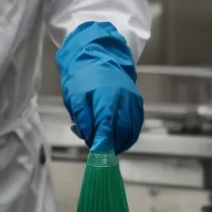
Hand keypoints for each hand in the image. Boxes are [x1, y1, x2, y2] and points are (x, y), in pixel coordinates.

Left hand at [56, 21, 142, 153]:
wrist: (98, 54)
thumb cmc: (82, 77)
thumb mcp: (74, 97)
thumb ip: (83, 119)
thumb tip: (90, 139)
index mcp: (105, 99)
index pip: (106, 129)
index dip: (102, 146)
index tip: (97, 156)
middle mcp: (123, 101)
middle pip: (121, 133)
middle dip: (110, 146)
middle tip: (98, 150)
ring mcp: (133, 101)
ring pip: (131, 131)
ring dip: (120, 143)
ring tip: (107, 146)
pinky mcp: (137, 101)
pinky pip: (137, 124)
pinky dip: (129, 135)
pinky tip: (119, 138)